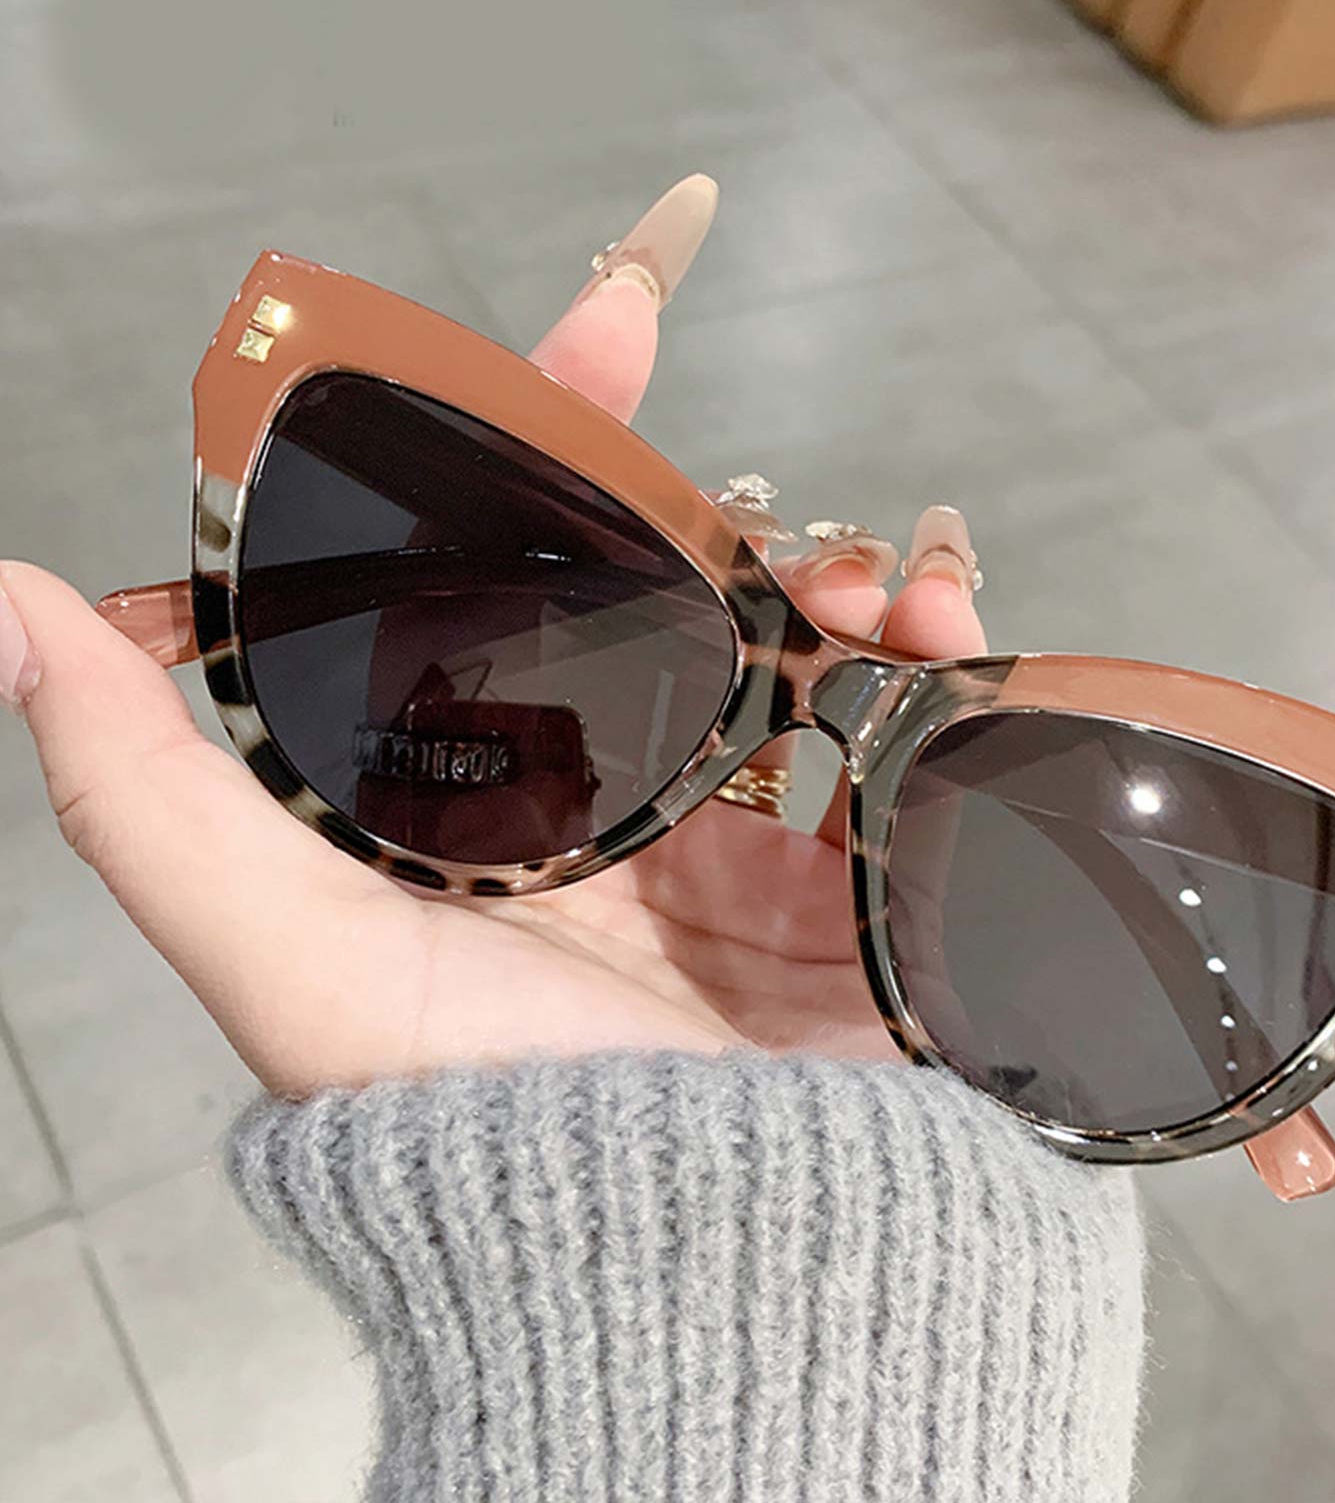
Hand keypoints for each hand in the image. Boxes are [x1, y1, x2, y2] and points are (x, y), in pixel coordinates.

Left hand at [0, 259, 986, 1096]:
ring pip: (810, 647)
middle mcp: (620, 800)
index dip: (563, 433)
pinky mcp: (861, 880)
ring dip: (852, 572)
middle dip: (733, 514)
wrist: (678, 1265)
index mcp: (498, 789)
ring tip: (875, 576)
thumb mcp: (287, 951)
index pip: (524, 569)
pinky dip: (945, 655)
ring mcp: (751, 836)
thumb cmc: (476, 1118)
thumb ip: (144, 789)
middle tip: (761, 502)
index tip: (616, 311)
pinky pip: (912, 731)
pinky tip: (950, 622)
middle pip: (685, 594)